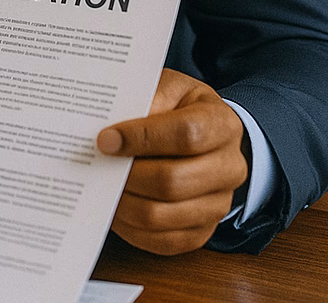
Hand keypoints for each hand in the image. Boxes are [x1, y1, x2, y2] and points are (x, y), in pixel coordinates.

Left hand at [97, 68, 248, 254]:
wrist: (201, 131)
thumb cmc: (176, 106)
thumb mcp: (166, 87)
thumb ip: (145, 101)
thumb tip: (113, 134)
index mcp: (222, 124)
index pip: (185, 135)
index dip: (141, 137)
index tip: (105, 138)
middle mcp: (230, 167)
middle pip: (173, 181)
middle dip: (127, 174)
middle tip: (98, 164)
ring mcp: (219, 203)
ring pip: (162, 215)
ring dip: (124, 202)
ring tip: (101, 185)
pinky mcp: (201, 231)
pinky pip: (162, 240)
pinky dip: (131, 227)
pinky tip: (114, 206)